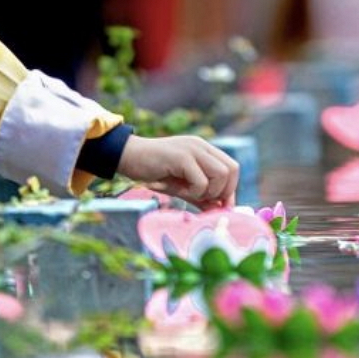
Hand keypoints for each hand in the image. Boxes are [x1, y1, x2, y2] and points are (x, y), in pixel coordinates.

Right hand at [116, 134, 239, 209]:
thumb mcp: (181, 186)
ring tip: (187, 194)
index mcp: (203, 149)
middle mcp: (201, 146)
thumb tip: (220, 211)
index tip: (219, 206)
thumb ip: (201, 196)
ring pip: (221, 174)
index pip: (232, 167)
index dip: (229, 189)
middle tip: (205, 201)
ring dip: (208, 192)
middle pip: (232, 170)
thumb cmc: (153, 172)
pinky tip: (177, 190)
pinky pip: (201, 181)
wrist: (126, 157)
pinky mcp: (182, 156)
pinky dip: (193, 193)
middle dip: (223, 192)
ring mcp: (192, 149)